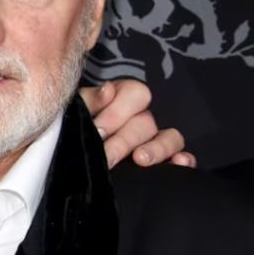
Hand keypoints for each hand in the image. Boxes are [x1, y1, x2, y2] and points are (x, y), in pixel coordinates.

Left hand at [80, 80, 195, 169]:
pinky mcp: (165, 162)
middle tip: (106, 155)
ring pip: (170, 137)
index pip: (135, 93)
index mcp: (121, 101)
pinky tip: (179, 163)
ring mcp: (155, 141)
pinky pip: (183, 157)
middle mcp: (141, 119)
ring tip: (140, 159)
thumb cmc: (73, 132)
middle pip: (146, 122)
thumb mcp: (76, 112)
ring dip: (157, 148)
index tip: (98, 130)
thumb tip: (108, 90)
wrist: (70, 165)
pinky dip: (183, 160)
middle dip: (124, 139)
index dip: (118, 111)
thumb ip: (89, 100)